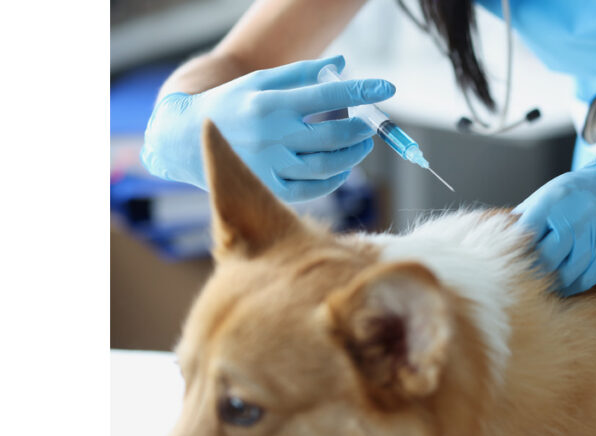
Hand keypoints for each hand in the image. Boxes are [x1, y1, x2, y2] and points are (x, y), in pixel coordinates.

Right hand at [141, 55, 394, 201]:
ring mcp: (270, 167)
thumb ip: (303, 73)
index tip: (387, 87)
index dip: (361, 91)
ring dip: (353, 154)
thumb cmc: (232, 105)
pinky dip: (335, 177)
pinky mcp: (270, 190)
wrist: (187, 141)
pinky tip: (342, 166)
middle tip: (367, 125)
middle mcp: (271, 137)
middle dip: (360, 130)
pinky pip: (314, 188)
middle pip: (333, 136)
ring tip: (359, 143)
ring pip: (327, 166)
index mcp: (270, 104)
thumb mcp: (261, 81)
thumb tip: (344, 65)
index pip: (326, 96)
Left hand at [514, 147, 595, 295]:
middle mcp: (580, 216)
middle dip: (533, 271)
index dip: (516, 251)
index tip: (508, 262)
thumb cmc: (569, 197)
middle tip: (522, 281)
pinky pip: (586, 281)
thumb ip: (522, 220)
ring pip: (567, 274)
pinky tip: (561, 285)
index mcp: (556, 199)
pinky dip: (571, 286)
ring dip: (551, 283)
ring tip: (540, 286)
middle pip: (548, 257)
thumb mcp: (544, 197)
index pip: (527, 234)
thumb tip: (494, 248)